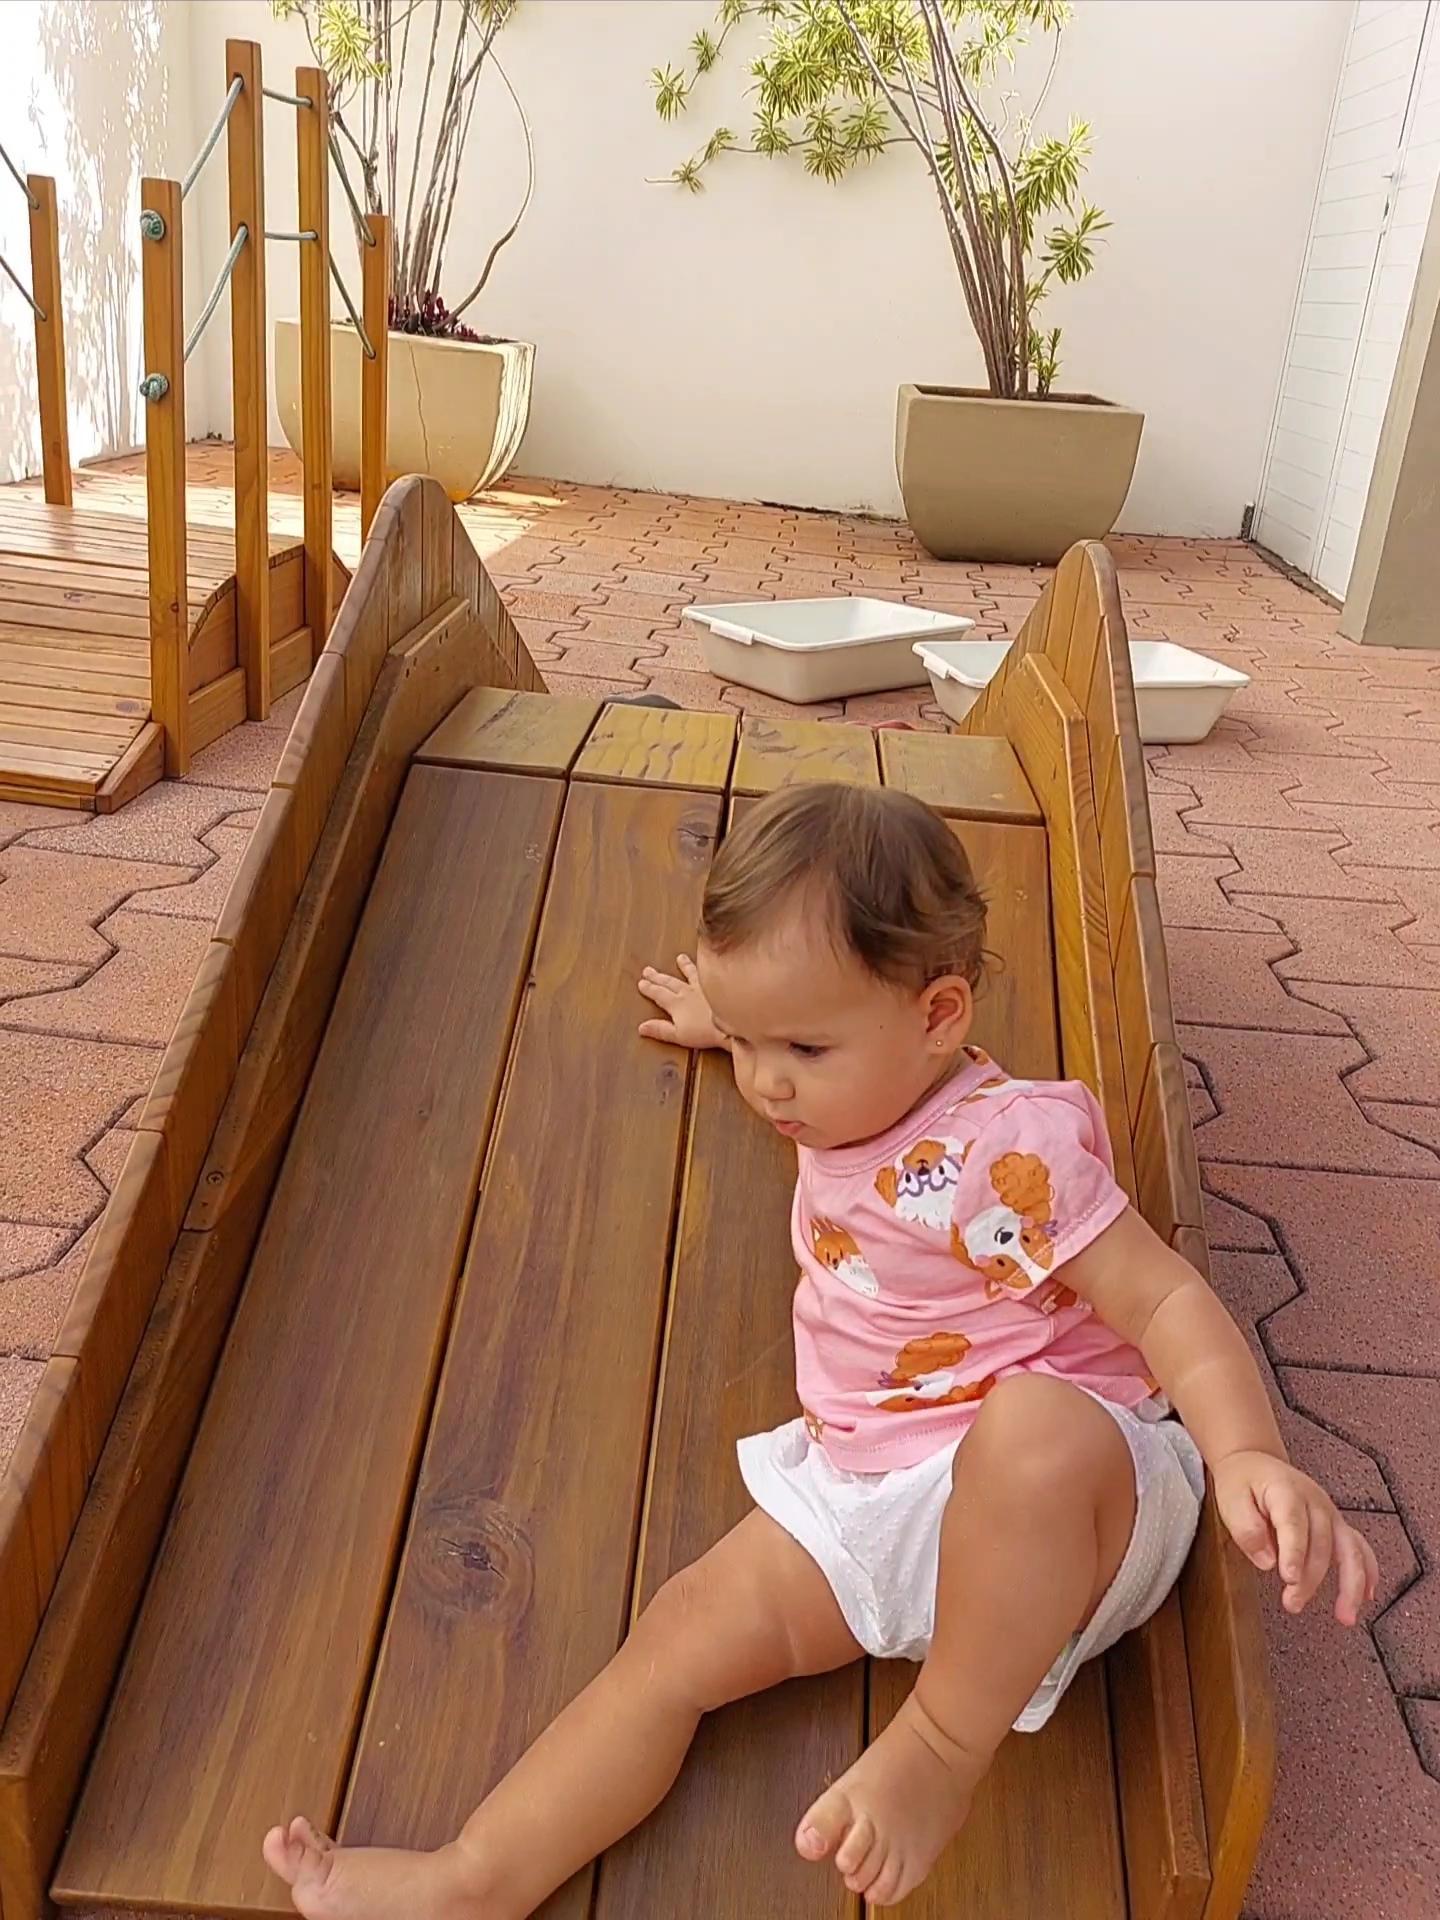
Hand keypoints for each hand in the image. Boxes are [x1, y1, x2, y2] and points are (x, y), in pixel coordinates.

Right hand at [638, 955, 726, 1050]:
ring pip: (690, 972)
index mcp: (676, 1003)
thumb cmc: (705, 1032)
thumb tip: (641, 1027)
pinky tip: (709, 961)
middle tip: (648, 970)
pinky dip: (706, 966)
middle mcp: (688, 991)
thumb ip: (660, 1030)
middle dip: (658, 977)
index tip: (641, 982)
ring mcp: (704, 986)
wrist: (732, 1024)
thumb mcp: (678, 1035)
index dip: (649, 989)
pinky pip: (710, 972)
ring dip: (684, 966)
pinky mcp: (719, 985)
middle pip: (669, 982)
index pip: (658, 994)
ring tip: (680, 957)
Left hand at [1213, 1450, 1377, 1625]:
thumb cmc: (1243, 1481)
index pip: (1294, 1524)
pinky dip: (1367, 1571)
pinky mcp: (1336, 1524)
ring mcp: (1330, 1513)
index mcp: (1286, 1491)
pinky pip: (1359, 1547)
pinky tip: (1367, 1596)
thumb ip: (1246, 1529)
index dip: (1294, 1553)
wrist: (1255, 1462)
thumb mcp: (1230, 1499)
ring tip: (1345, 1616)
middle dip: (1310, 1579)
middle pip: (1320, 1544)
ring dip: (1351, 1583)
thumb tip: (1268, 1560)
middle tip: (1292, 1603)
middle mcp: (1315, 1502)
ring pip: (1350, 1549)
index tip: (1290, 1578)